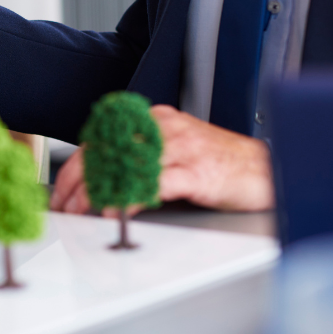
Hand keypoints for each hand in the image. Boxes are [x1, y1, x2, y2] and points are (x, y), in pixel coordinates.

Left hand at [50, 104, 272, 214]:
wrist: (268, 170)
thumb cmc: (222, 165)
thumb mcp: (176, 152)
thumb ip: (144, 159)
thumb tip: (104, 183)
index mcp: (157, 121)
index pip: (104, 139)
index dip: (77, 166)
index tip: (64, 191)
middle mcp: (165, 128)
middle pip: (108, 150)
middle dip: (80, 181)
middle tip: (66, 206)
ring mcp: (181, 148)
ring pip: (125, 165)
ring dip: (98, 191)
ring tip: (82, 211)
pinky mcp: (196, 171)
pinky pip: (154, 184)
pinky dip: (130, 199)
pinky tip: (116, 212)